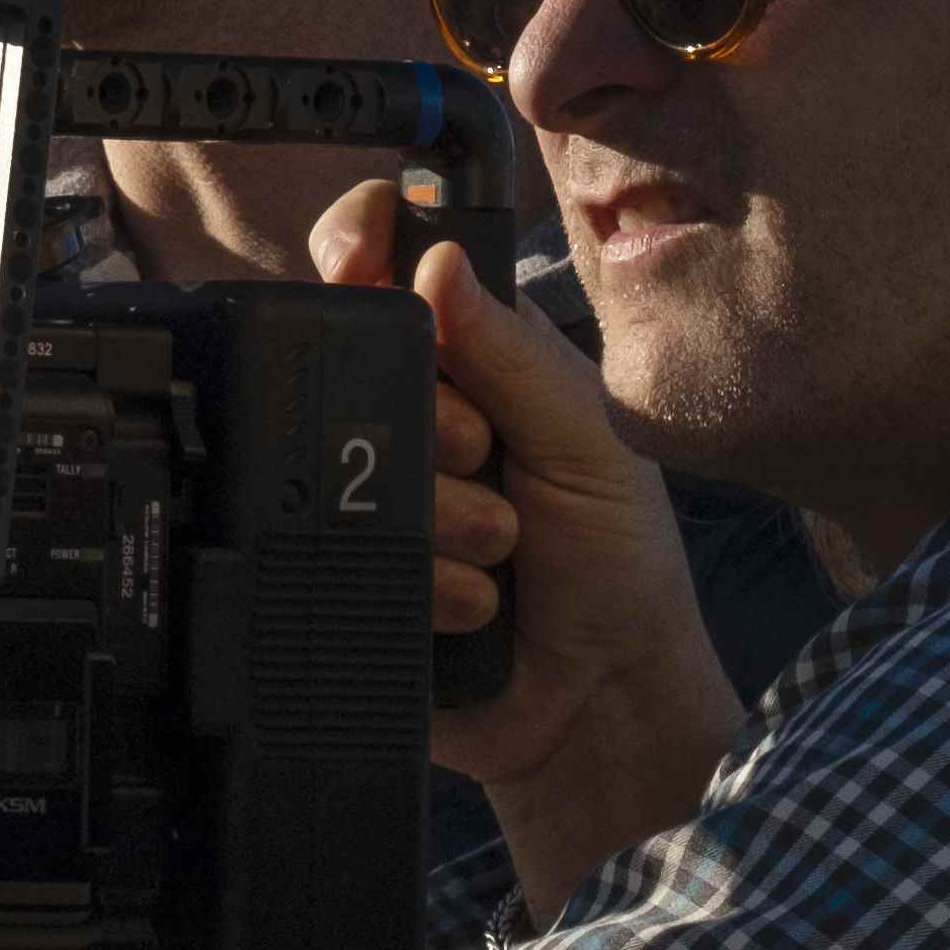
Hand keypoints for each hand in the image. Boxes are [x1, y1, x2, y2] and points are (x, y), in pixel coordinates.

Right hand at [316, 181, 744, 919]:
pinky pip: (331, 546)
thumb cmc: (617, 562)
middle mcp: (414, 410)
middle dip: (428, 414)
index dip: (359, 243)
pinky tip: (471, 602)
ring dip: (434, 509)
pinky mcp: (346, 562)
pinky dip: (416, 576)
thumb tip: (434, 258)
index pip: (388, 258)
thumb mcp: (589, 439)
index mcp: (475, 353)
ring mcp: (373, 487)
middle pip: (352, 354)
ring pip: (337, 455)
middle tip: (486, 455)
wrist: (597, 706)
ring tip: (499, 549)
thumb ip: (514, 351)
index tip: (359, 262)